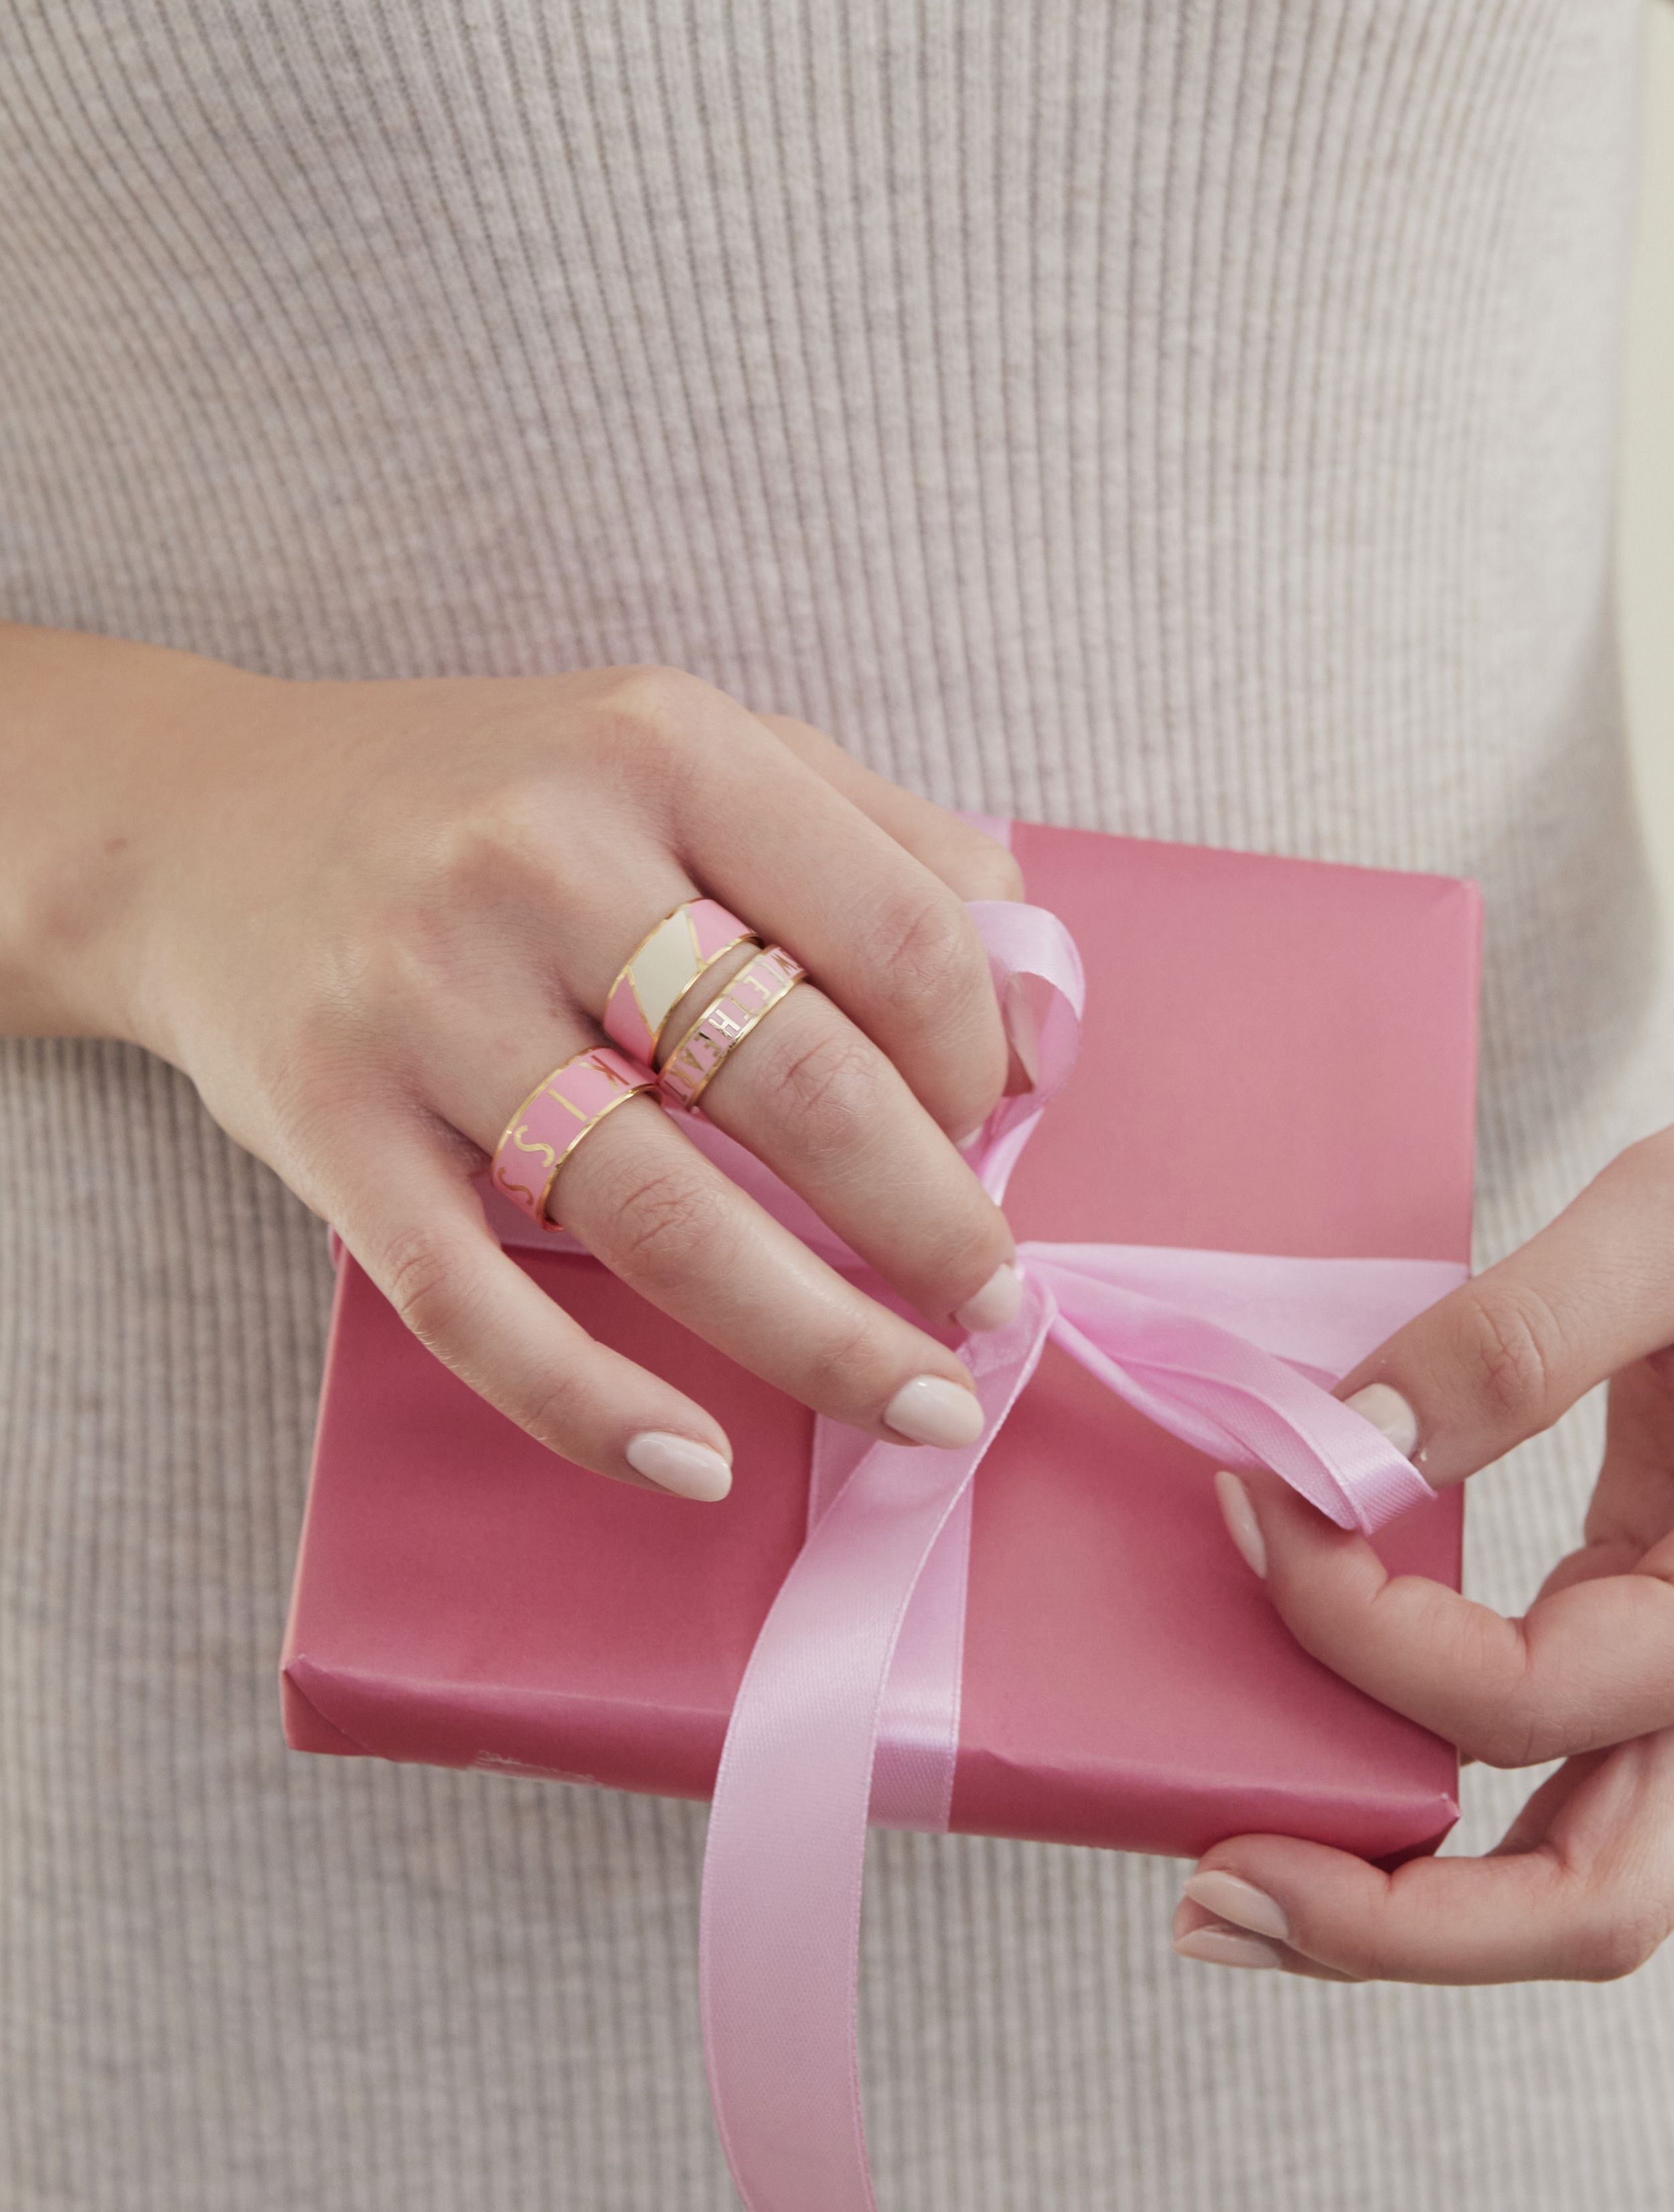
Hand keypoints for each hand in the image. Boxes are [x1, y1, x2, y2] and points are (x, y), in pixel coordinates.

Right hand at [7, 631, 1027, 1498]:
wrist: (201, 825)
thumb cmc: (489, 800)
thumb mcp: (688, 750)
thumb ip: (879, 846)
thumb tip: (1037, 1020)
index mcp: (660, 747)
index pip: (895, 933)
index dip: (978, 1059)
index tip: (991, 1128)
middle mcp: (538, 861)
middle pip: (799, 1084)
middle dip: (935, 1223)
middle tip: (994, 1303)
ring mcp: (421, 1003)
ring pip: (660, 1216)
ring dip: (822, 1340)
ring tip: (926, 1406)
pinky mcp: (330, 1130)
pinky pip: (476, 1307)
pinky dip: (594, 1407)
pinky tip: (700, 1464)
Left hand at [1173, 1130, 1673, 1983]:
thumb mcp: (1671, 1232)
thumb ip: (1523, 1337)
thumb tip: (1346, 1441)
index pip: (1523, 1699)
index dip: (1356, 1629)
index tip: (1251, 1496)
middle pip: (1584, 1899)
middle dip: (1387, 1922)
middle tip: (1209, 1888)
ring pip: (1566, 1877)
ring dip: (1394, 1910)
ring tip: (1225, 1895)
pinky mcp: (1632, 1641)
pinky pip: (1536, 1771)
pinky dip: (1421, 1801)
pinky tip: (1310, 1769)